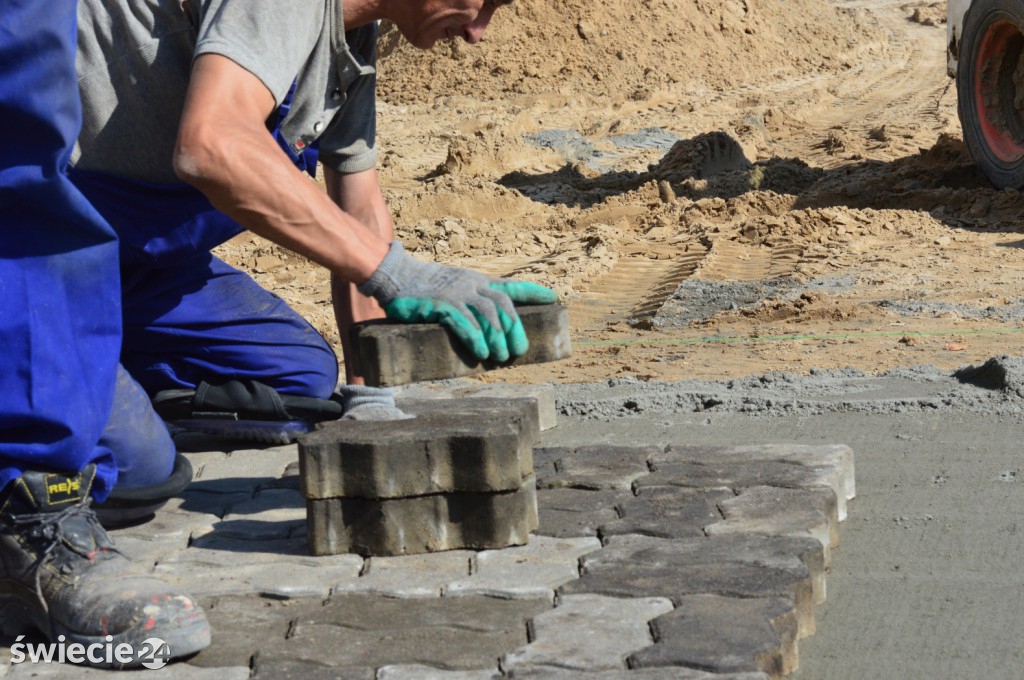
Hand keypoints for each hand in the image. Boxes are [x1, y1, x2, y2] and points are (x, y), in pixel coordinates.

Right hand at [358, 242, 556, 360]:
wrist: (395, 276)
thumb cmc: (424, 290)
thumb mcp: (453, 289)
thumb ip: (469, 305)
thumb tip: (485, 335)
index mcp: (477, 281)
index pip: (511, 286)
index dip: (534, 292)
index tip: (554, 298)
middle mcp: (471, 285)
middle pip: (503, 305)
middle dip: (514, 328)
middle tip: (519, 351)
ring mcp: (456, 293)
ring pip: (487, 314)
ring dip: (497, 337)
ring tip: (501, 357)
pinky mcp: (439, 304)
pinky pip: (463, 321)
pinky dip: (475, 338)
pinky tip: (481, 353)